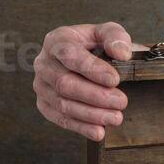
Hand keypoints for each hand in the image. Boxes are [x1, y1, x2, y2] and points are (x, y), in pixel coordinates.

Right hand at [33, 22, 145, 140]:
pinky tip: (99, 132)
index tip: (115, 80)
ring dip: (91, 114)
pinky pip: (59, 118)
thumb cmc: (97, 44)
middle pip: (65, 83)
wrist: (88, 57)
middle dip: (95, 95)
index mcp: (57, 40)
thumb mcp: (108, 32)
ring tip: (116, 118)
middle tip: (121, 102)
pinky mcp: (44, 103)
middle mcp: (44, 63)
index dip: (91, 69)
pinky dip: (80, 127)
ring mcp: (41, 85)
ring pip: (62, 103)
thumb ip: (115, 36)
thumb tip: (121, 53)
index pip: (69, 54)